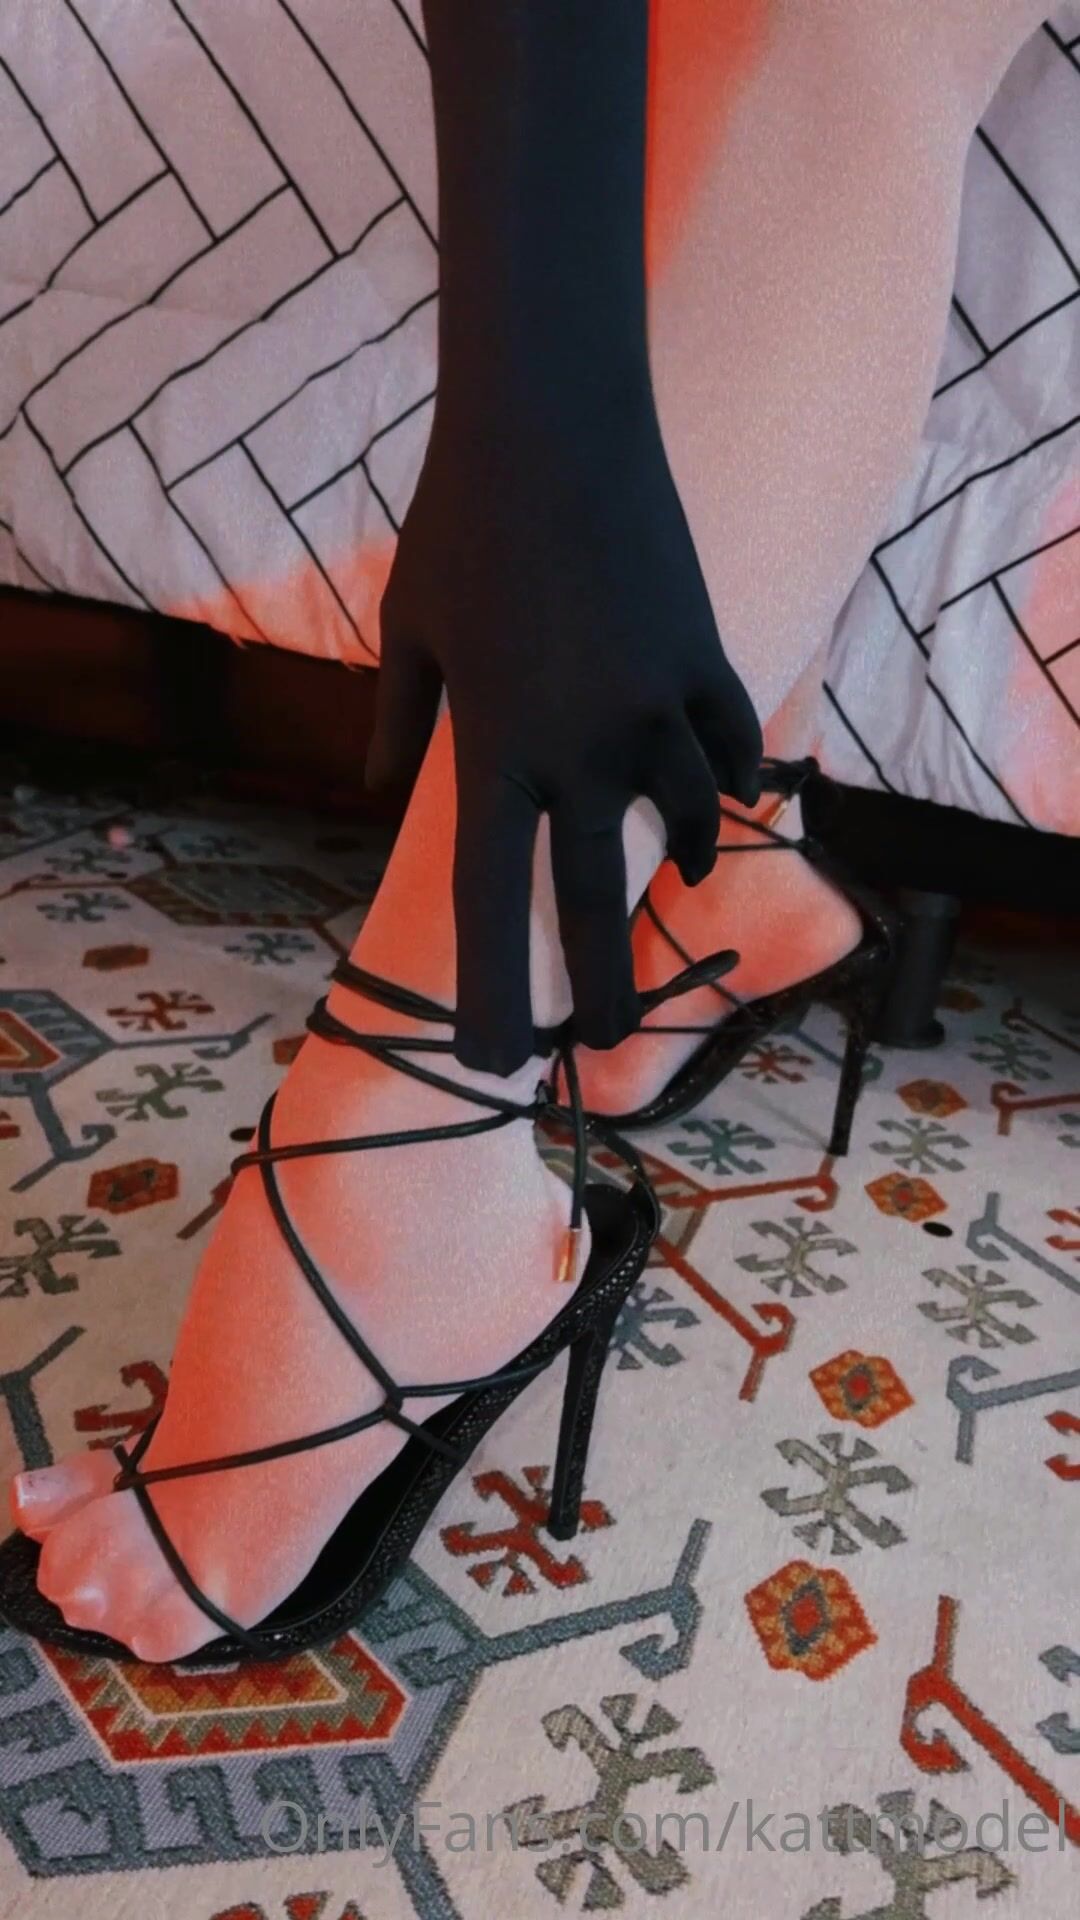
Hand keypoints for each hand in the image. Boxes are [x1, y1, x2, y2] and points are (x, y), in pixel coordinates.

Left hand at [368, 394, 761, 1074]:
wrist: (554, 420)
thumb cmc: (460, 518)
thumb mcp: (409, 626)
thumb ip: (398, 720)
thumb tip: (382, 788)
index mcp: (492, 747)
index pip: (487, 901)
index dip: (491, 991)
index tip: (497, 1060)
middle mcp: (579, 746)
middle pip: (592, 898)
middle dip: (598, 985)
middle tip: (603, 1044)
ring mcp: (654, 707)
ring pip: (681, 826)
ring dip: (674, 869)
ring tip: (666, 900)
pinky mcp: (705, 660)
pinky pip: (729, 756)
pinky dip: (726, 792)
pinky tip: (721, 812)